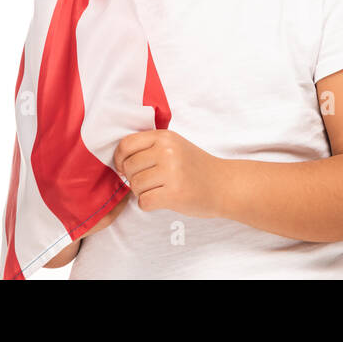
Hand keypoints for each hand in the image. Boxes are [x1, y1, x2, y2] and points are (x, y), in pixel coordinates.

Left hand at [112, 129, 226, 217]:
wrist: (223, 184)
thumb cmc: (196, 167)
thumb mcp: (175, 145)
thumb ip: (151, 146)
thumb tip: (119, 158)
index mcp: (165, 137)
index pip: (126, 144)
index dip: (120, 158)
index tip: (124, 167)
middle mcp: (167, 151)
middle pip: (128, 167)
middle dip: (133, 178)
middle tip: (149, 181)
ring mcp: (171, 172)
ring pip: (134, 186)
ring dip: (141, 192)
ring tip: (158, 189)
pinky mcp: (174, 193)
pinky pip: (143, 202)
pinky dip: (148, 204)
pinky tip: (161, 199)